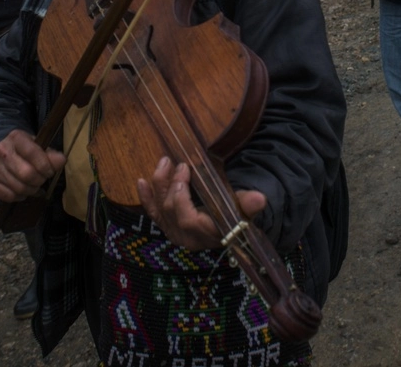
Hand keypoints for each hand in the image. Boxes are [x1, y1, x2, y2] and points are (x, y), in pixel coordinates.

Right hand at [0, 129, 64, 202]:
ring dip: (32, 190)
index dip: (45, 165)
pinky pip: (9, 196)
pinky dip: (20, 196)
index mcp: (16, 138)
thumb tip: (62, 161)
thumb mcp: (36, 146)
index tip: (50, 171)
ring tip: (34, 185)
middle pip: (27, 174)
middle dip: (40, 180)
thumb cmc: (21, 150)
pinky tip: (22, 190)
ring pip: (19, 188)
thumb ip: (50, 154)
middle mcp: (1, 151)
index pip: (33, 153)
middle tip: (42, 179)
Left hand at [137, 157, 267, 250]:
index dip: (181, 194)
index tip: (185, 168)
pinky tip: (140, 182)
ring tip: (163, 162)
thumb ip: (249, 205)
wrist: (229, 229)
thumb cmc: (236, 218)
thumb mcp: (244, 211)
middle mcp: (186, 238)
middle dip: (171, 183)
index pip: (186, 218)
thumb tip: (260, 198)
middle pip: (170, 210)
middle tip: (177, 162)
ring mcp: (174, 233)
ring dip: (159, 184)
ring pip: (160, 209)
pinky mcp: (167, 227)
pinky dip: (146, 197)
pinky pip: (153, 213)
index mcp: (204, 235)